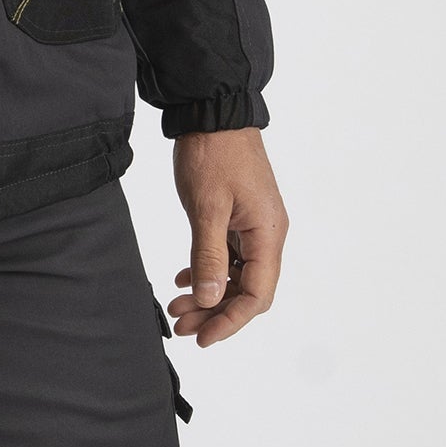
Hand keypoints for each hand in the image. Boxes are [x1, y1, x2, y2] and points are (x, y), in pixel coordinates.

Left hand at [168, 127, 286, 346]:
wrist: (212, 109)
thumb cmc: (213, 152)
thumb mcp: (207, 207)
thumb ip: (209, 256)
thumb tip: (212, 301)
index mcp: (268, 233)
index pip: (257, 296)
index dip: (230, 321)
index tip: (203, 337)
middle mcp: (267, 232)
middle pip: (247, 289)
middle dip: (215, 311)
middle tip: (181, 325)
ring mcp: (253, 223)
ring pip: (236, 273)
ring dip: (209, 292)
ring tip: (177, 305)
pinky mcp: (239, 213)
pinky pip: (229, 253)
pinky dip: (208, 268)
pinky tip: (183, 276)